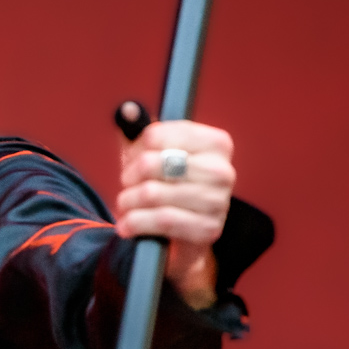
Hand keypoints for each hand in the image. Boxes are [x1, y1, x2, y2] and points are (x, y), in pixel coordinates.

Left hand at [116, 120, 235, 309]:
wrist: (180, 237)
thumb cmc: (165, 187)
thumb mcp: (151, 156)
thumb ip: (138, 131)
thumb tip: (126, 110)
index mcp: (216, 143)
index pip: (157, 134)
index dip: (136, 147)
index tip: (133, 158)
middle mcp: (223, 170)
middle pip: (154, 163)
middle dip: (130, 176)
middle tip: (127, 185)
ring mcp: (219, 202)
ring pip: (154, 193)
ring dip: (128, 201)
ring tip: (125, 205)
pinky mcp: (209, 229)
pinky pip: (162, 220)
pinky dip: (136, 222)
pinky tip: (127, 225)